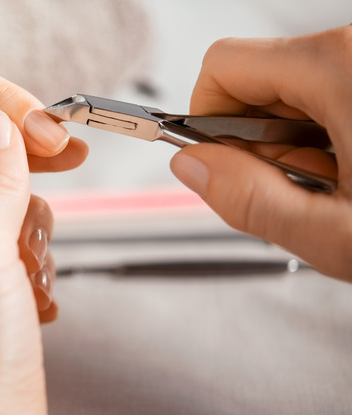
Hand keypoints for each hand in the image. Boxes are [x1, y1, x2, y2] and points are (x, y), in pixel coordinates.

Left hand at [0, 109, 84, 414]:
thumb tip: (1, 125)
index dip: (0, 147)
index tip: (51, 134)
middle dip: (15, 215)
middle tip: (29, 239)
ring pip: (0, 232)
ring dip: (27, 251)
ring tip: (28, 287)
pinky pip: (11, 269)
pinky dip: (31, 281)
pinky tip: (34, 310)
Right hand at [169, 26, 351, 281]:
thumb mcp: (338, 234)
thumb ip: (249, 200)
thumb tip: (190, 166)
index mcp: (339, 68)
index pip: (223, 66)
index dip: (204, 118)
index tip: (222, 161)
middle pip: (257, 79)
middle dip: (258, 140)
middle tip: (302, 188)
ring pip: (293, 90)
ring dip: (298, 142)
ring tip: (341, 184)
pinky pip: (329, 91)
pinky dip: (329, 133)